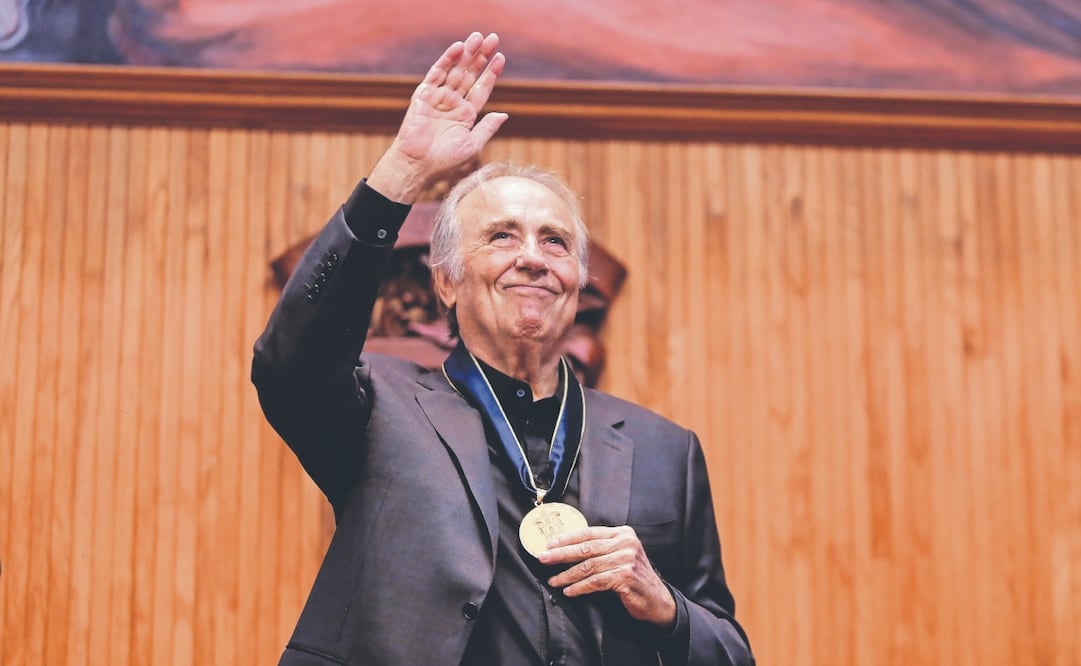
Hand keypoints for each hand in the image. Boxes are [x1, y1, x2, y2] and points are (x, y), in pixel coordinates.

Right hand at [368, 31, 507, 202]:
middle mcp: (453, 103)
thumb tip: (504, 114)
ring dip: (467, 53)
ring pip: (455, 70)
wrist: (418, 164)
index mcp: (466, 115)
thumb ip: (488, 127)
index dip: (491, 73)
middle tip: (493, 38)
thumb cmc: (445, 160)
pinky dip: (447, 59)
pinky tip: (459, 47)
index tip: (501, 58)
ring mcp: (438, 97)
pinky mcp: (424, 94)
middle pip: (470, 75)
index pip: (481, 89)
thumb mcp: (473, 144)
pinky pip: (437, 73)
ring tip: (479, 36)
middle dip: (481, 57)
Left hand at [539, 525, 676, 628]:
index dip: (567, 538)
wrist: (657, 599)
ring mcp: (627, 560)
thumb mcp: (621, 556)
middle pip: (586, 547)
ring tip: (554, 580)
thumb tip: (568, 549)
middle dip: (561, 554)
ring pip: (589, 566)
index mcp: (623, 533)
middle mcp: (626, 543)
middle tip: (544, 558)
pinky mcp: (626, 577)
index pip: (589, 533)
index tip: (550, 544)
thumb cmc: (634, 578)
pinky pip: (596, 582)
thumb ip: (602, 549)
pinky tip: (569, 591)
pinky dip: (580, 587)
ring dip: (567, 574)